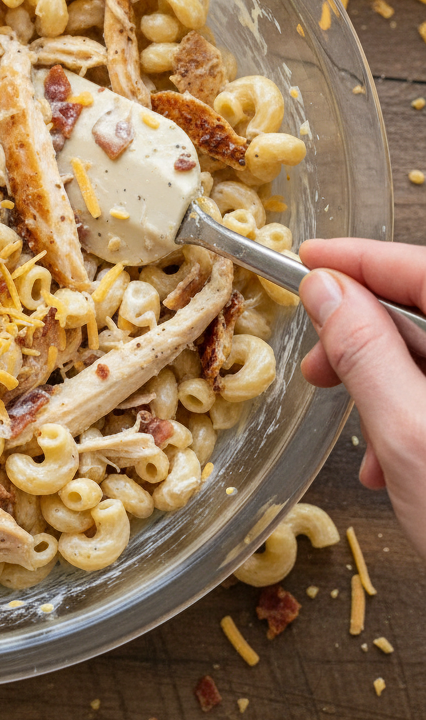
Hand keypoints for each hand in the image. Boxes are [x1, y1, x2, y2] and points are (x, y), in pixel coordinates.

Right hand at [298, 238, 425, 558]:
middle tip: (317, 364)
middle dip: (364, 337)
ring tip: (354, 431)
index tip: (308, 259)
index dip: (362, 260)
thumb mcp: (410, 433)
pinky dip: (411, 417)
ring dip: (384, 387)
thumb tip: (326, 289)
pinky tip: (388, 460)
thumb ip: (366, 352)